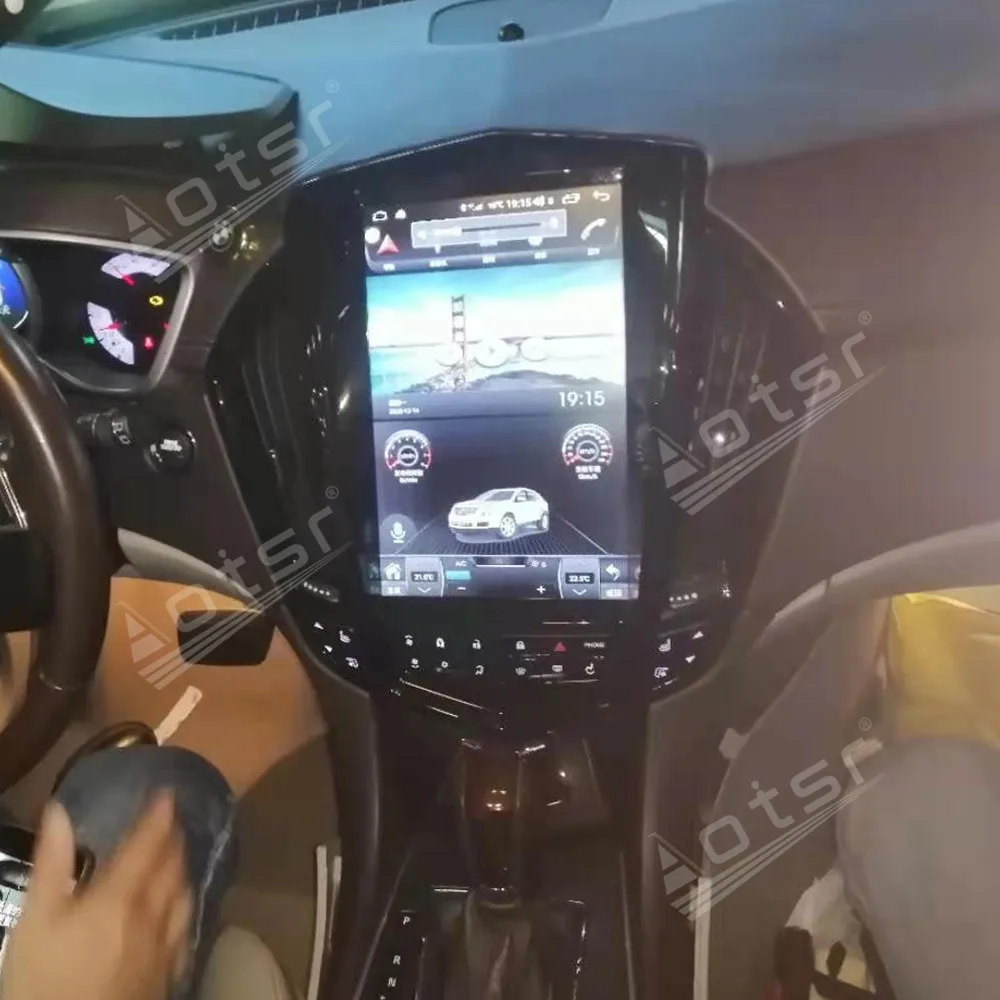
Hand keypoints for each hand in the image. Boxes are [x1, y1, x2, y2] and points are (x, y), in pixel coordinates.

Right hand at [1, 792, 193, 999]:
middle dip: (174, 841)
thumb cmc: (42, 982)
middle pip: (173, 868)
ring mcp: (164, 949)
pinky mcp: (166, 978)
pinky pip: (186, 934)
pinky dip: (185, 913)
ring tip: (178, 860)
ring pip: (184, 899)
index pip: (148, 844)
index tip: (168, 795)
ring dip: (182, 873)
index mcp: (120, 897)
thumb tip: (60, 812)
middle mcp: (152, 917)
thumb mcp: (34, 921)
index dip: (160, 816)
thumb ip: (52, 864)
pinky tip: (180, 916)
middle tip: (172, 823)